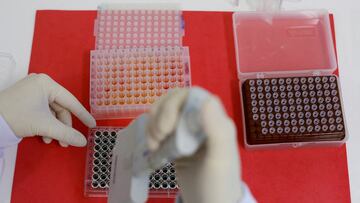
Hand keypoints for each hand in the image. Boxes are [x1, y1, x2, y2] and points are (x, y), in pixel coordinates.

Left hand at [0, 73, 95, 146]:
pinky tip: (43, 135)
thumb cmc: (17, 117)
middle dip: (63, 126)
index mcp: (47, 83)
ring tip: (51, 140)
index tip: (92, 125)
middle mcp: (41, 83)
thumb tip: (83, 141)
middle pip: (61, 108)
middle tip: (67, 141)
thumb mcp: (45, 126)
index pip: (71, 101)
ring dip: (54, 127)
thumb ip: (67, 134)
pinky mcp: (25, 97)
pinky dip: (45, 124)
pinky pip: (42, 111)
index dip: (83, 115)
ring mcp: (32, 90)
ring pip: (52, 111)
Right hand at [146, 88, 242, 202]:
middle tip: (159, 137)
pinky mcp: (177, 143)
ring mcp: (187, 132)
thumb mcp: (220, 158)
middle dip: (161, 115)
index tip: (167, 127)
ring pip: (165, 113)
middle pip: (175, 101)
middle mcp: (201, 122)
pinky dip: (152, 134)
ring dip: (154, 124)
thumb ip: (217, 129)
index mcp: (215, 120)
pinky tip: (153, 148)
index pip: (191, 96)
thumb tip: (208, 99)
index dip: (174, 104)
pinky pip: (160, 128)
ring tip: (154, 145)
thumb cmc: (218, 183)